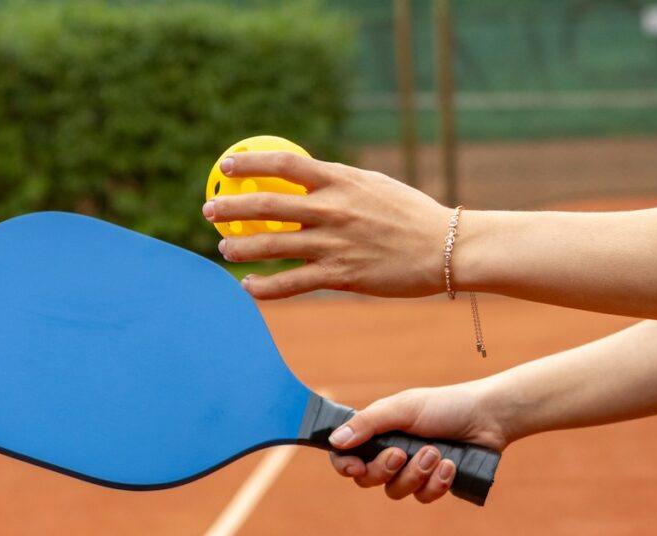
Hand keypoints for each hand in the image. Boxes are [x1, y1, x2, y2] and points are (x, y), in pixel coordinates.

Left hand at [202, 152, 450, 298]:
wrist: (446, 249)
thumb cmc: (412, 215)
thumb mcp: (375, 186)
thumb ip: (341, 183)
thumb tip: (309, 178)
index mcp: (341, 180)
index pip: (284, 164)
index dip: (250, 163)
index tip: (228, 166)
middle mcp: (332, 209)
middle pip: (267, 205)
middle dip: (231, 208)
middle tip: (210, 212)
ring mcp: (334, 244)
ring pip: (273, 245)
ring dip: (241, 248)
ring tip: (224, 250)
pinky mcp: (340, 276)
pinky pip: (292, 284)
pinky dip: (265, 288)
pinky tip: (250, 288)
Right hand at [326, 381, 510, 503]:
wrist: (487, 418)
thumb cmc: (445, 406)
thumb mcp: (403, 408)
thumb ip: (368, 424)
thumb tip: (335, 440)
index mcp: (378, 431)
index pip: (346, 454)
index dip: (345, 465)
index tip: (355, 467)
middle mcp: (391, 452)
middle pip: (367, 479)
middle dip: (385, 469)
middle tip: (403, 453)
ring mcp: (412, 470)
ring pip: (396, 491)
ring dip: (416, 473)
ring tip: (436, 452)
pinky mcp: (433, 484)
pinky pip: (422, 497)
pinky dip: (436, 483)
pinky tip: (450, 466)